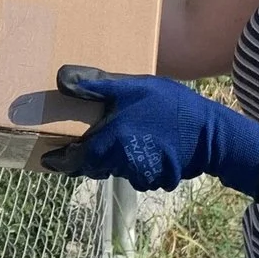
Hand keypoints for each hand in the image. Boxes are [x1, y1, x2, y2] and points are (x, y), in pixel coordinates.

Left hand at [45, 67, 258, 195]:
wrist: (211, 135)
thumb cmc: (168, 106)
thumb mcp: (132, 86)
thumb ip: (96, 84)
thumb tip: (61, 79)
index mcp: (109, 142)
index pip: (75, 161)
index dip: (59, 162)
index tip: (47, 160)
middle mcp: (121, 163)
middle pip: (94, 166)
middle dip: (83, 159)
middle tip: (75, 149)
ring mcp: (141, 174)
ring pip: (115, 169)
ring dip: (108, 159)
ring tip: (111, 142)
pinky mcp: (159, 178)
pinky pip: (137, 173)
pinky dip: (132, 162)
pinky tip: (141, 146)